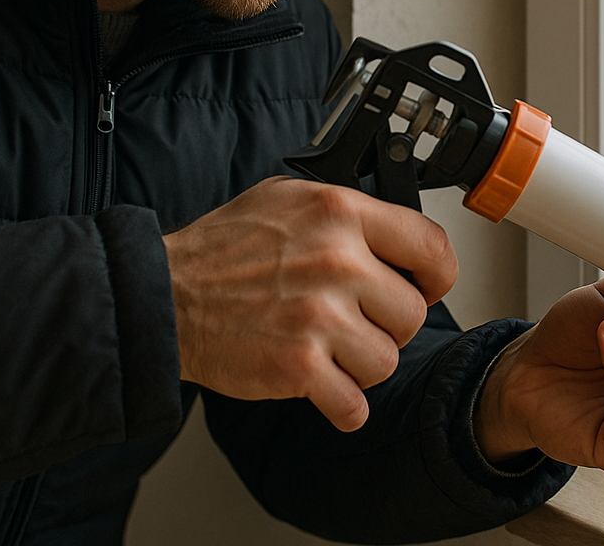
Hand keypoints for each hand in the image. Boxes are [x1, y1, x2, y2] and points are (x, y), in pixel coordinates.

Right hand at [162, 176, 456, 431]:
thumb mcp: (288, 197)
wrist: (166, 295)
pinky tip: (326, 388)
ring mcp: (319, 316)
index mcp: (340, 213)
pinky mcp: (299, 366)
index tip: (428, 286)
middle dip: (388, 325)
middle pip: (412, 313)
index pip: (431, 246)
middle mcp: (336, 261)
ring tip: (330, 349)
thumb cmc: (223, 248)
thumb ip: (345, 210)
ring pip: (387, 361)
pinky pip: (354, 403)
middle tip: (355, 322)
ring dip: (362, 365)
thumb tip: (393, 232)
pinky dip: (343, 405)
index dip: (437, 275)